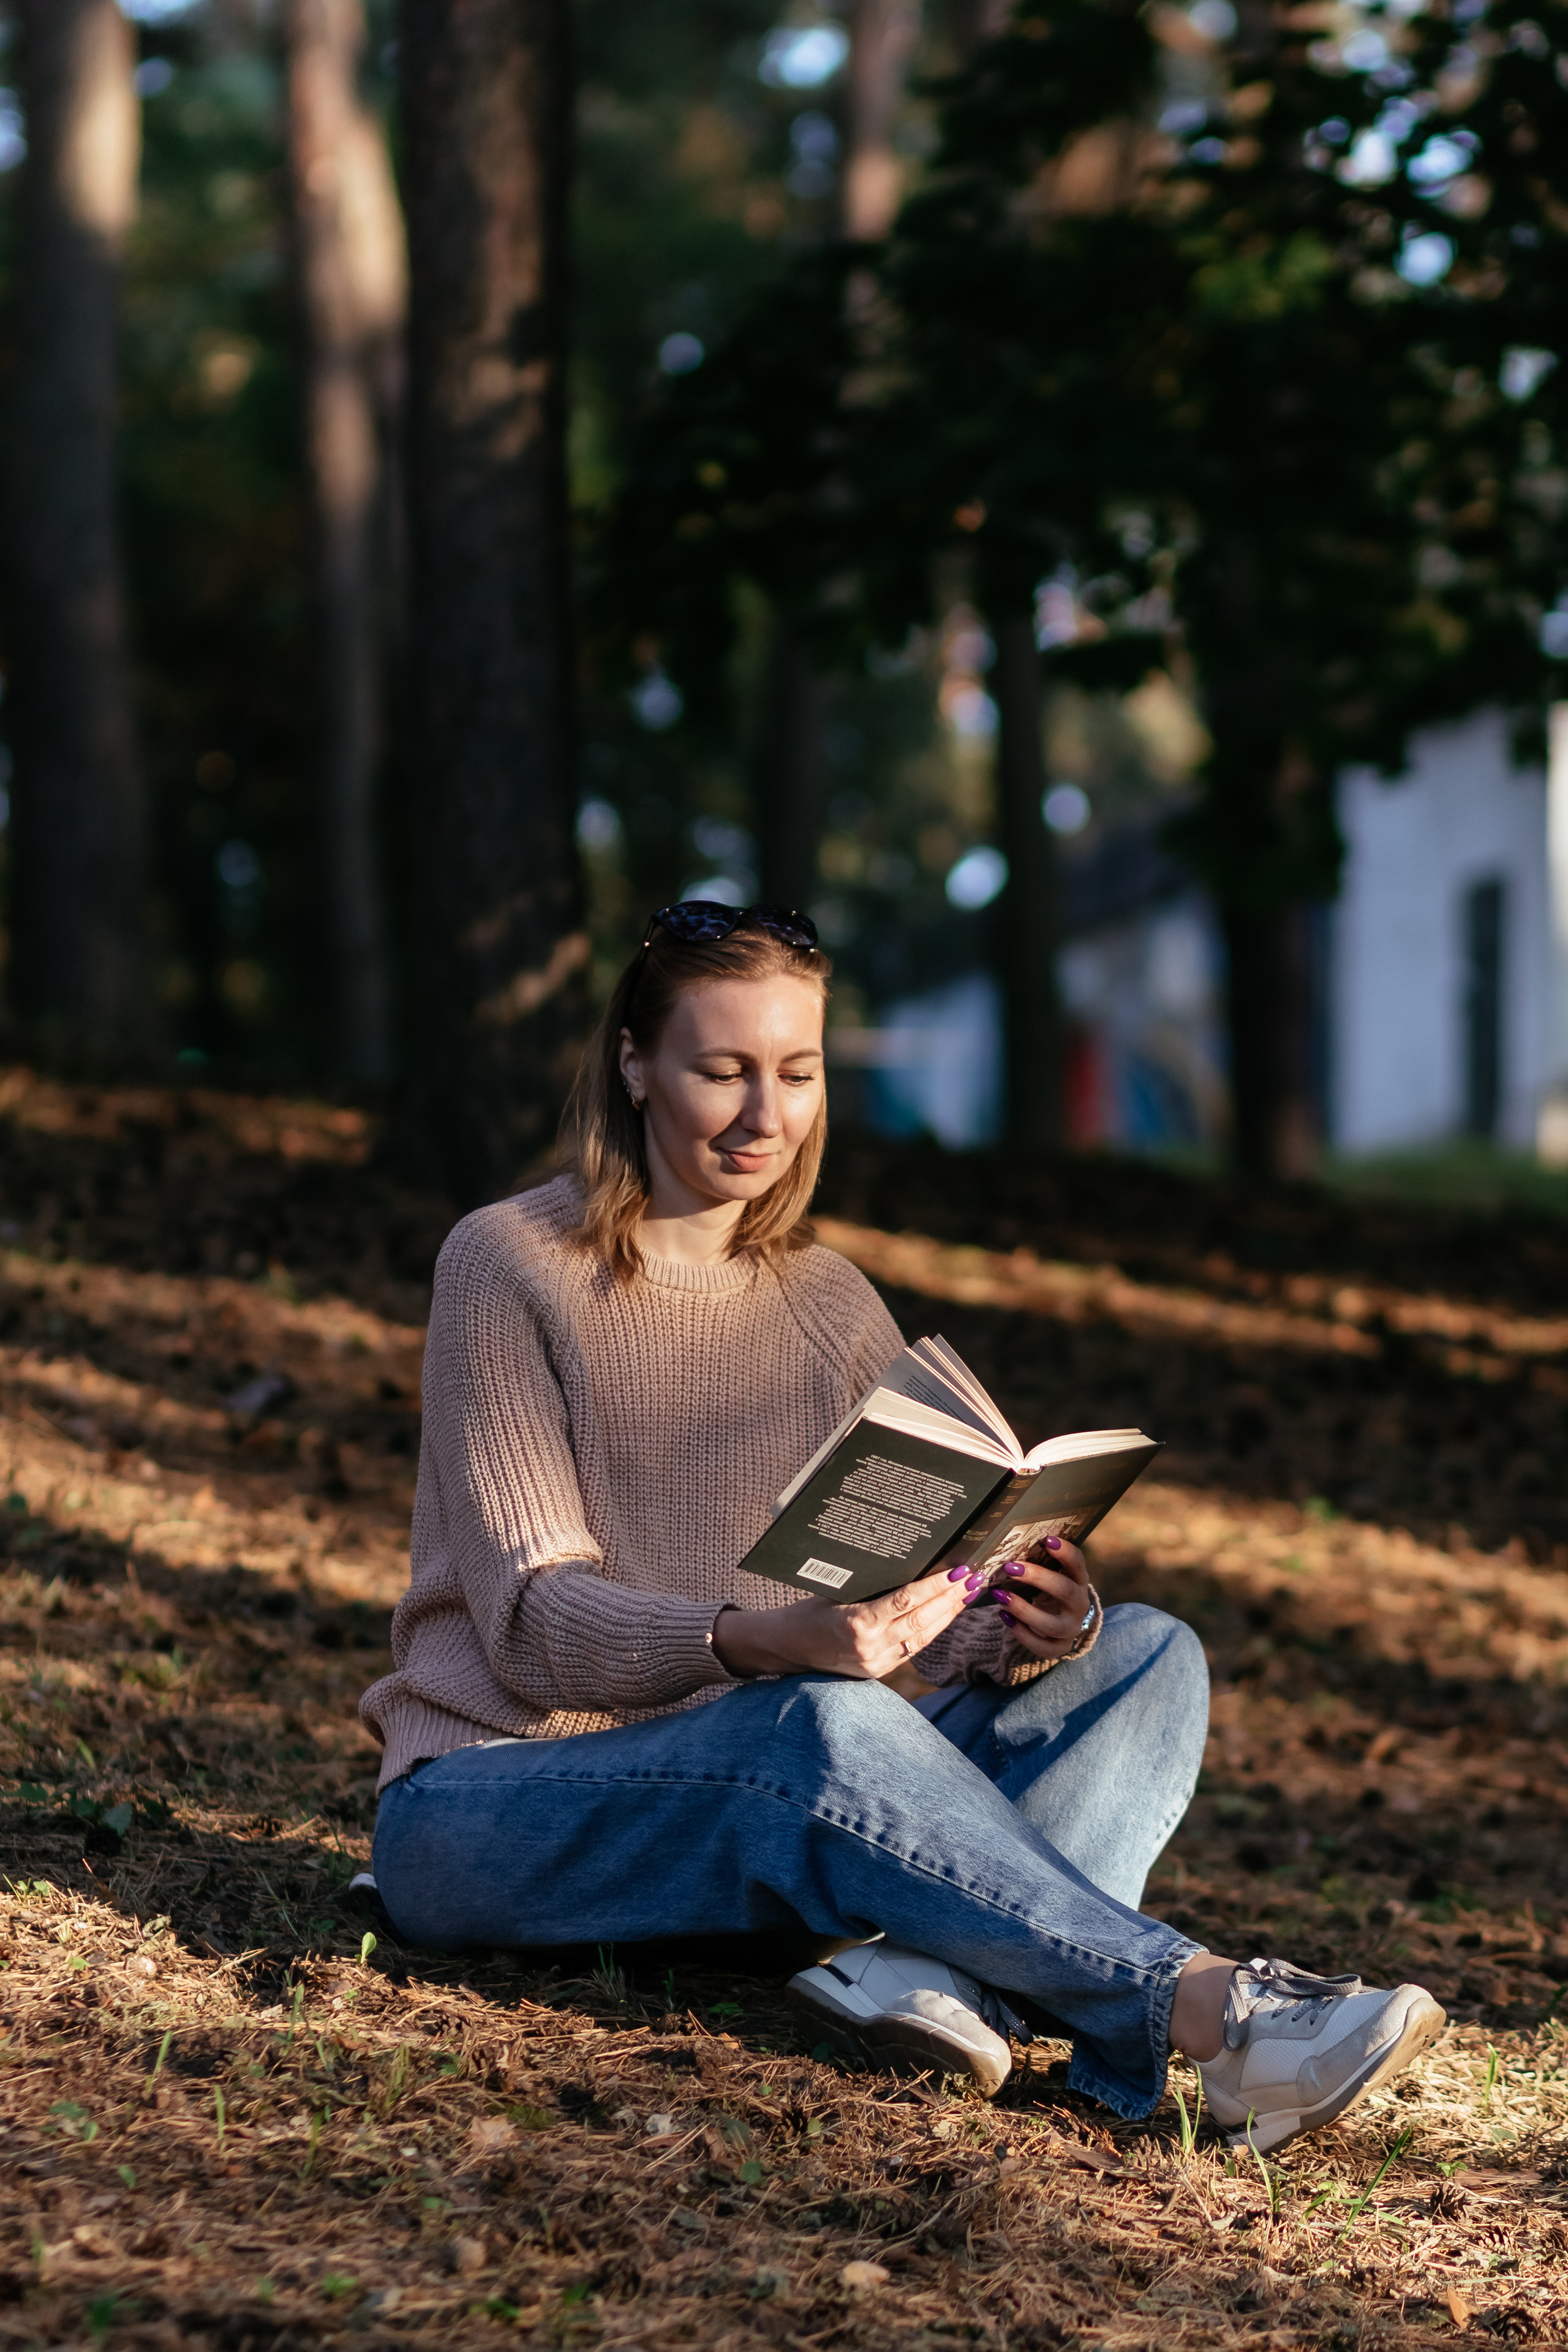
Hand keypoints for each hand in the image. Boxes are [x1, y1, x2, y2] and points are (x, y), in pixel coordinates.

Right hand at [711, 1564, 973, 1679]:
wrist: (787, 1648)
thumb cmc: (809, 1610)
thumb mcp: (836, 1591)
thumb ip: (873, 1586)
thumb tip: (913, 1564)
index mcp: (856, 1622)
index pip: (906, 1601)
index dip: (936, 1586)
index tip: (958, 1571)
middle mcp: (870, 1646)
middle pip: (922, 1620)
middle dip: (951, 1599)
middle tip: (974, 1578)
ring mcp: (876, 1662)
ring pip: (923, 1637)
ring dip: (948, 1615)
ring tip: (968, 1594)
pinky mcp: (878, 1671)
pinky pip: (912, 1648)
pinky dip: (932, 1630)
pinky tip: (946, 1614)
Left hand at [984, 1535, 1091, 1660]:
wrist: (1061, 1622)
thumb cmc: (1050, 1591)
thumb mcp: (1051, 1575)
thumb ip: (1039, 1563)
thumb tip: (1010, 1546)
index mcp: (1079, 1581)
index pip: (1078, 1564)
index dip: (1066, 1552)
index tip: (1046, 1539)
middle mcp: (1079, 1605)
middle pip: (1064, 1590)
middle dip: (1037, 1577)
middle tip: (1010, 1567)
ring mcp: (1071, 1628)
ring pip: (1051, 1624)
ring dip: (1022, 1609)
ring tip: (999, 1595)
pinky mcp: (1059, 1647)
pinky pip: (1041, 1646)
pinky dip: (1021, 1633)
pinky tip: (1004, 1617)